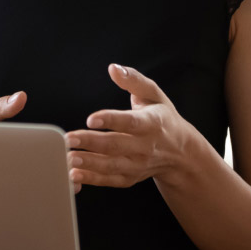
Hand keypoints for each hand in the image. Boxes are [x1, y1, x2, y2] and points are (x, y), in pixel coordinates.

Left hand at [65, 64, 191, 192]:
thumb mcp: (154, 94)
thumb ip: (134, 80)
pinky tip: (74, 174)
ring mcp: (137, 165)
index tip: (91, 118)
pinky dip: (92, 179)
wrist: (181, 152)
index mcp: (151, 124)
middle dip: (91, 143)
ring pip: (111, 166)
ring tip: (68, 158)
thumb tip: (114, 68)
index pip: (130, 122)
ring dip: (89, 163)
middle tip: (69, 139)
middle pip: (116, 146)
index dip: (111, 120)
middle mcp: (145, 147)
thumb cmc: (163, 118)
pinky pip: (109, 180)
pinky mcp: (130, 177)